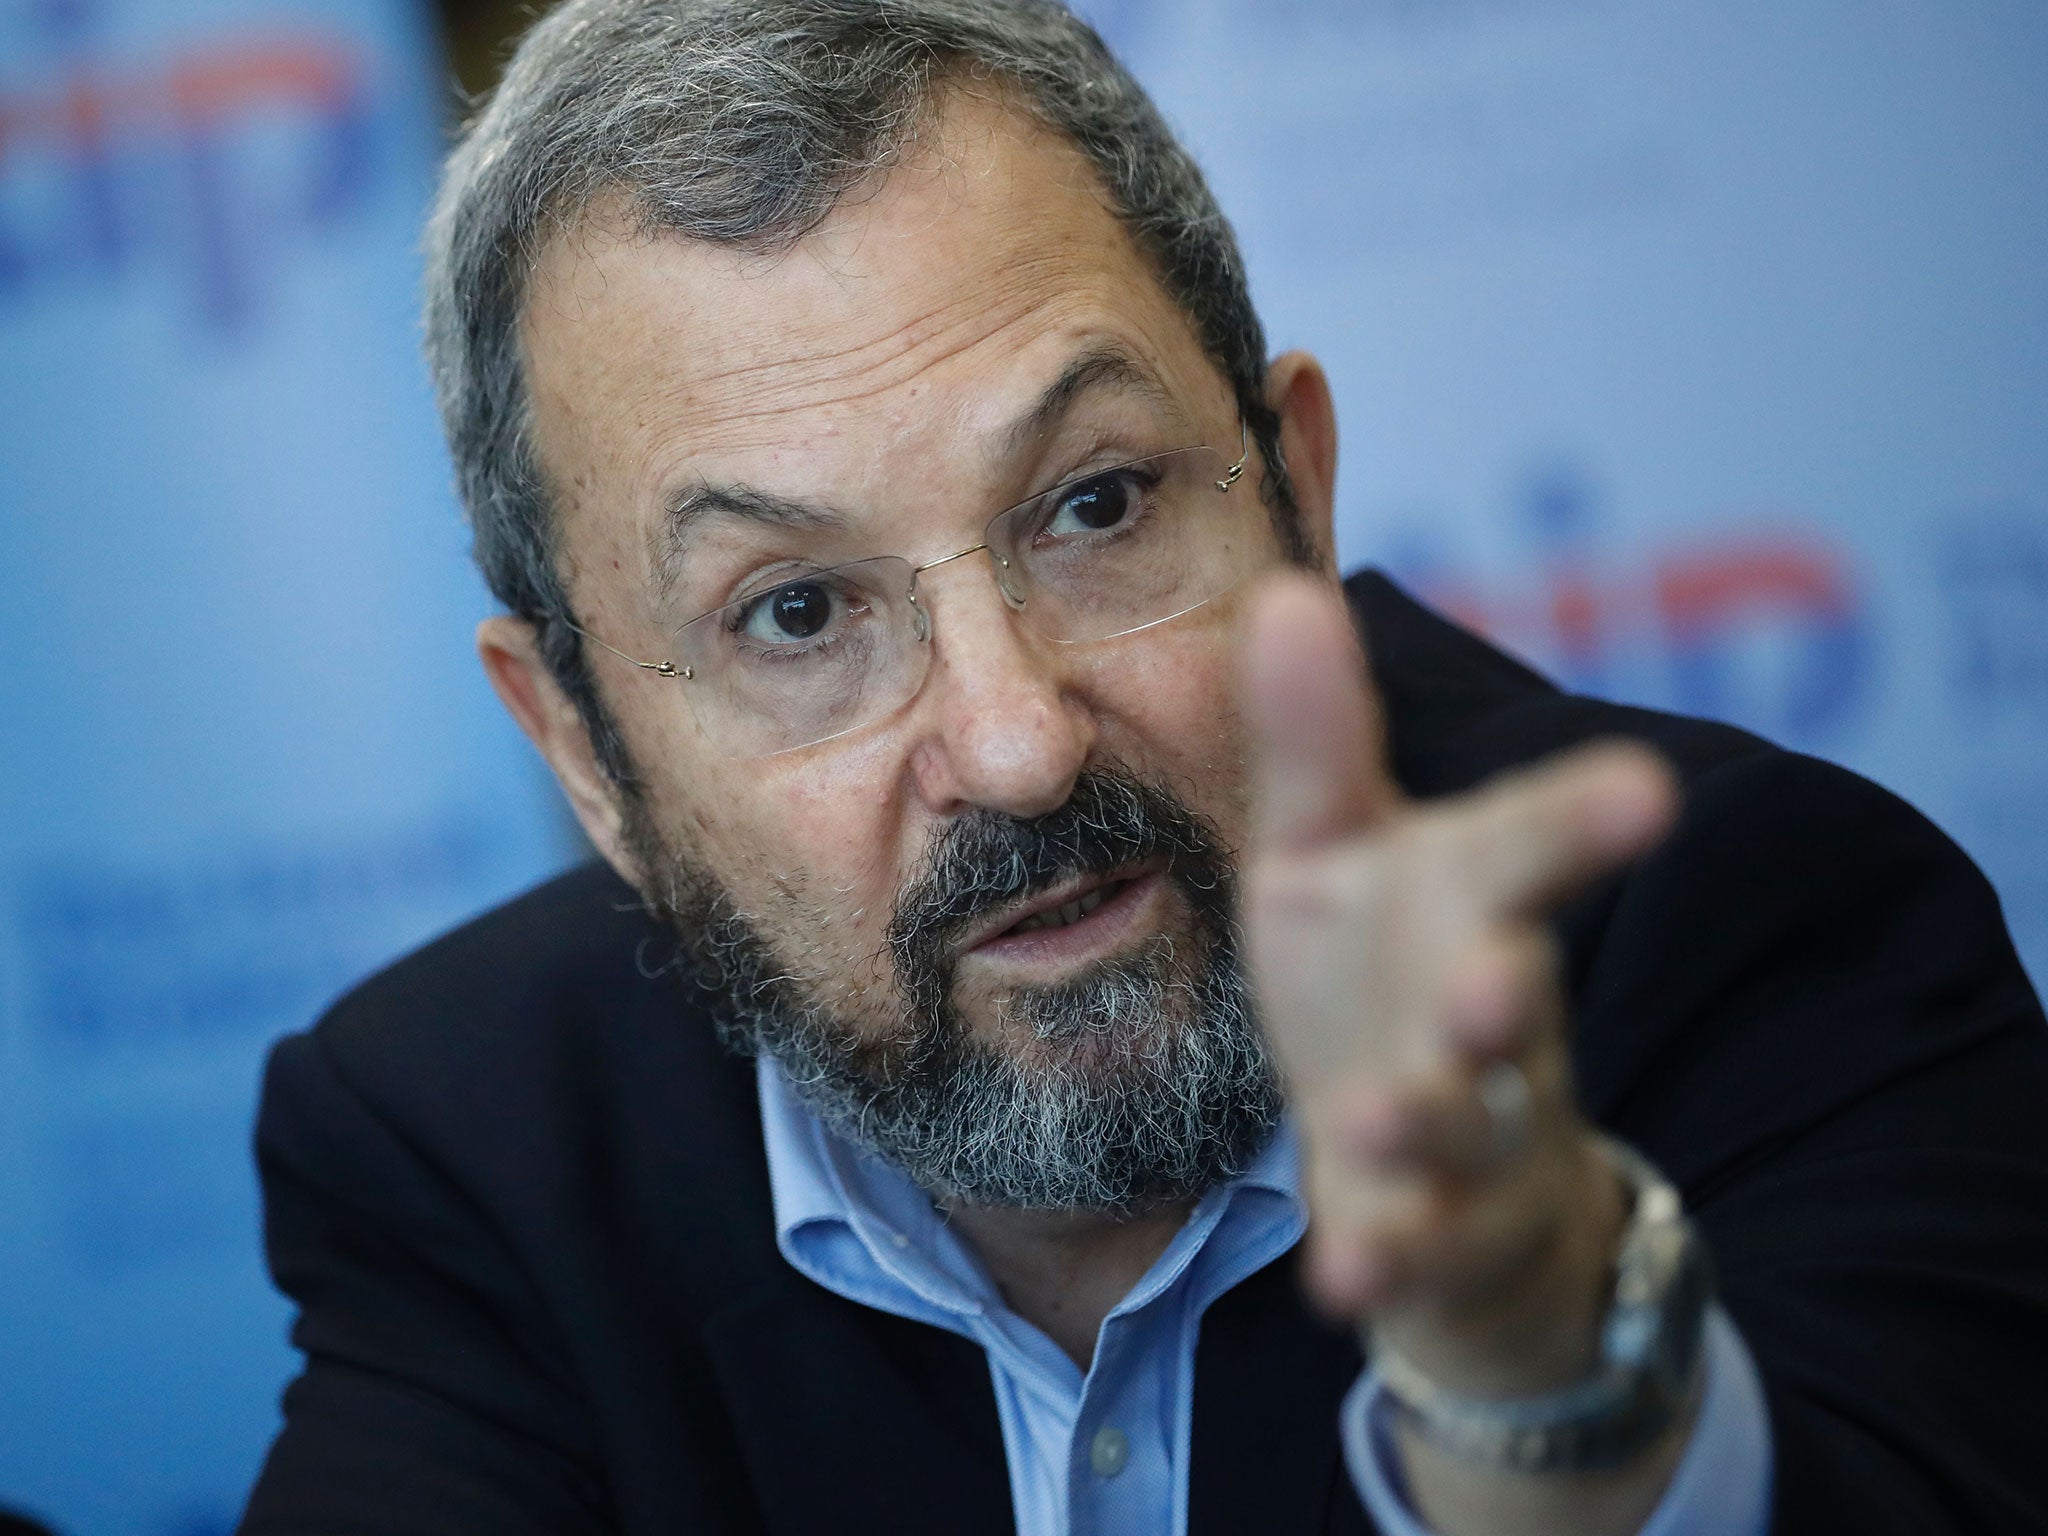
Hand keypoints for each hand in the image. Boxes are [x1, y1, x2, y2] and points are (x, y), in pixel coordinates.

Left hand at [1240, 574, 1677, 1396]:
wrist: (1435, 1161)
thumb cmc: (1382, 977)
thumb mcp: (1331, 859)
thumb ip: (1314, 744)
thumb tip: (1284, 589)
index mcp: (1465, 903)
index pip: (1526, 847)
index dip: (1582, 822)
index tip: (1651, 790)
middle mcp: (1484, 1010)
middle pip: (1512, 994)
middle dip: (1505, 989)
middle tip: (1497, 982)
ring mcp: (1471, 1129)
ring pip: (1469, 1130)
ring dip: (1427, 1124)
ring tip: (1373, 1122)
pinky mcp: (1432, 1232)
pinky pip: (1418, 1252)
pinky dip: (1383, 1263)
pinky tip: (1338, 1283)